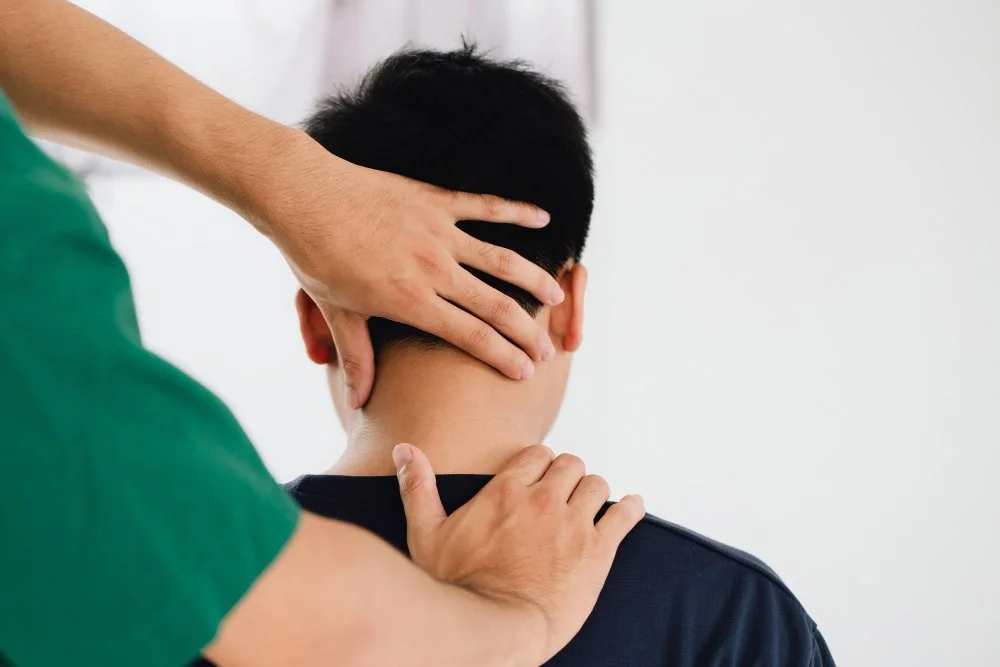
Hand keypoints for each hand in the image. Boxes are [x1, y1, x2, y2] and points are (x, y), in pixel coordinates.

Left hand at [250, 129, 564, 408]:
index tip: (525, 371)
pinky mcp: (436, 201)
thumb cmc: (315, 256)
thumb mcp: (336, 312)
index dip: (503, 356)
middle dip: (528, 331)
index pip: (471, 336)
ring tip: (557, 295)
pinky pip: (487, 206)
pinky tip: (545, 218)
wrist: (304, 197)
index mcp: (411, 301)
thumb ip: (356, 357)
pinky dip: (518, 211)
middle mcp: (433, 269)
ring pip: (502, 260)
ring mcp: (438, 232)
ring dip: (534, 279)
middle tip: (549, 350)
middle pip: (495, 306)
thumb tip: (358, 402)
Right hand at [393, 443, 645, 662]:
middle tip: (564, 495)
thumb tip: (404, 449)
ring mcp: (574, 523)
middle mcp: (544, 499)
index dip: (541, 465)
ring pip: (597, 485)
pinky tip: (632, 507)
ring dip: (594, 492)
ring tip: (590, 506)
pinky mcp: (598, 551)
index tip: (540, 478)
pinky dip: (631, 509)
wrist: (495, 627)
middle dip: (568, 476)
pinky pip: (625, 516)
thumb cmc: (457, 585)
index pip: (538, 454)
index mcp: (506, 489)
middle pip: (571, 464)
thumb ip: (418, 487)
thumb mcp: (427, 534)